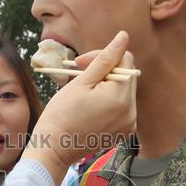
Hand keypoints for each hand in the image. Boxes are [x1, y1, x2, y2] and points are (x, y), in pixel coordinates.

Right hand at [22, 31, 136, 183]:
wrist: (54, 148)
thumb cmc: (61, 114)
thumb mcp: (81, 82)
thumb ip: (104, 59)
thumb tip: (124, 36)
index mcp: (120, 96)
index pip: (124, 59)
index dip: (102, 56)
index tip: (80, 64)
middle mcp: (131, 111)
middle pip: (126, 75)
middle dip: (105, 71)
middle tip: (80, 76)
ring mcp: (129, 124)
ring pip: (123, 91)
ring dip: (107, 86)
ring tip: (84, 95)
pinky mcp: (123, 132)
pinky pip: (122, 108)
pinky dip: (109, 102)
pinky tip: (90, 109)